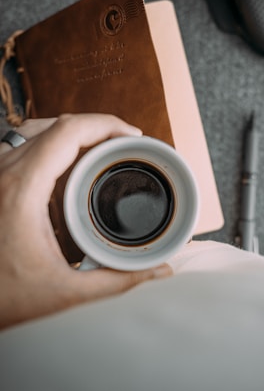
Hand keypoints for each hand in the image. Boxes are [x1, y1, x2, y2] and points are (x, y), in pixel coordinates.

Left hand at [0, 114, 171, 329]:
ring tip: (102, 150)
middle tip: (125, 145)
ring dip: (74, 134)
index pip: (69, 132)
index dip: (107, 125)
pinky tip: (68, 164)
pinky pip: (25, 144)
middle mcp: (3, 172)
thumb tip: (157, 270)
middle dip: (98, 129)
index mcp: (21, 190)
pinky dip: (53, 144)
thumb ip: (117, 281)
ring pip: (38, 130)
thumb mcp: (64, 292)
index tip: (134, 136)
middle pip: (57, 125)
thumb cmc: (2, 297)